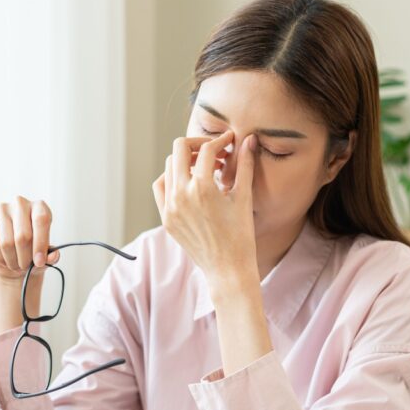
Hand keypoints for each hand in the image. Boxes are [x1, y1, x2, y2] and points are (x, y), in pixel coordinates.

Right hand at [0, 196, 60, 285]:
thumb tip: (54, 256)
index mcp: (39, 206)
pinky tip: (4, 259)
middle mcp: (20, 203)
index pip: (41, 220)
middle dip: (25, 258)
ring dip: (12, 260)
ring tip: (15, 264)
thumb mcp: (45, 255)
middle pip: (23, 235)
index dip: (41, 244)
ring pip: (7, 242)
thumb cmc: (31, 252)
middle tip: (25, 267)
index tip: (39, 262)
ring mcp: (1, 209)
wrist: (12, 255)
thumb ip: (51, 256)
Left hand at [152, 130, 259, 285]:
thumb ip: (244, 165)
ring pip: (168, 167)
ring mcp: (170, 207)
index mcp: (202, 188)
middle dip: (198, 144)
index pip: (206, 150)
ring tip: (204, 168)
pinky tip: (188, 182)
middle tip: (214, 151)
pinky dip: (171, 178)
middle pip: (179, 149)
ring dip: (185, 160)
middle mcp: (181, 195)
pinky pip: (161, 187)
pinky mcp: (166, 218)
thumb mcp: (244, 197)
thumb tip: (249, 139)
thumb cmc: (240, 235)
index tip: (229, 142)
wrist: (227, 269)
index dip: (220, 141)